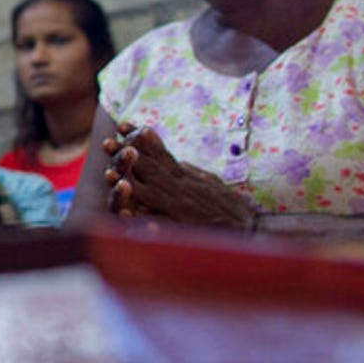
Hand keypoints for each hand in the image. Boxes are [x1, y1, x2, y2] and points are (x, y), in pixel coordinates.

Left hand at [103, 122, 254, 229]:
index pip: (160, 154)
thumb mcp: (210, 183)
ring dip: (132, 186)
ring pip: (155, 195)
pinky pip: (171, 229)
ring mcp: (187, 209)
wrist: (256, 236)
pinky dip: (157, 227)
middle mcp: (185, 189)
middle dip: (128, 156)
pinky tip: (141, 224)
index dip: (140, 141)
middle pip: (152, 169)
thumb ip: (188, 170)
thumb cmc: (231, 211)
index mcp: (186, 178)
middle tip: (107, 144)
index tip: (123, 126)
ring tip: (111, 176)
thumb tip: (171, 155)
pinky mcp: (192, 231)